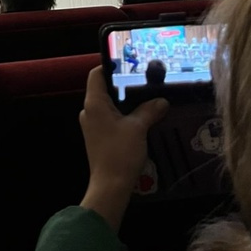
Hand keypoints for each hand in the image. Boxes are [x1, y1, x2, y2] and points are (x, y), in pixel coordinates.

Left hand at [79, 68, 167, 230]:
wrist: (110, 186)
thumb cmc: (120, 153)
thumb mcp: (138, 128)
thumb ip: (149, 111)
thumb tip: (161, 101)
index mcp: (94, 103)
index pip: (96, 74)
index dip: (110, 66)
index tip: (129, 64)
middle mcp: (89, 111)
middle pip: (103, 88)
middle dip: (122, 84)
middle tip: (143, 80)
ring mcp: (92, 124)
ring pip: (107, 104)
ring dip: (124, 101)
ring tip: (145, 97)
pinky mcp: (98, 136)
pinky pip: (109, 118)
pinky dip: (122, 114)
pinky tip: (139, 117)